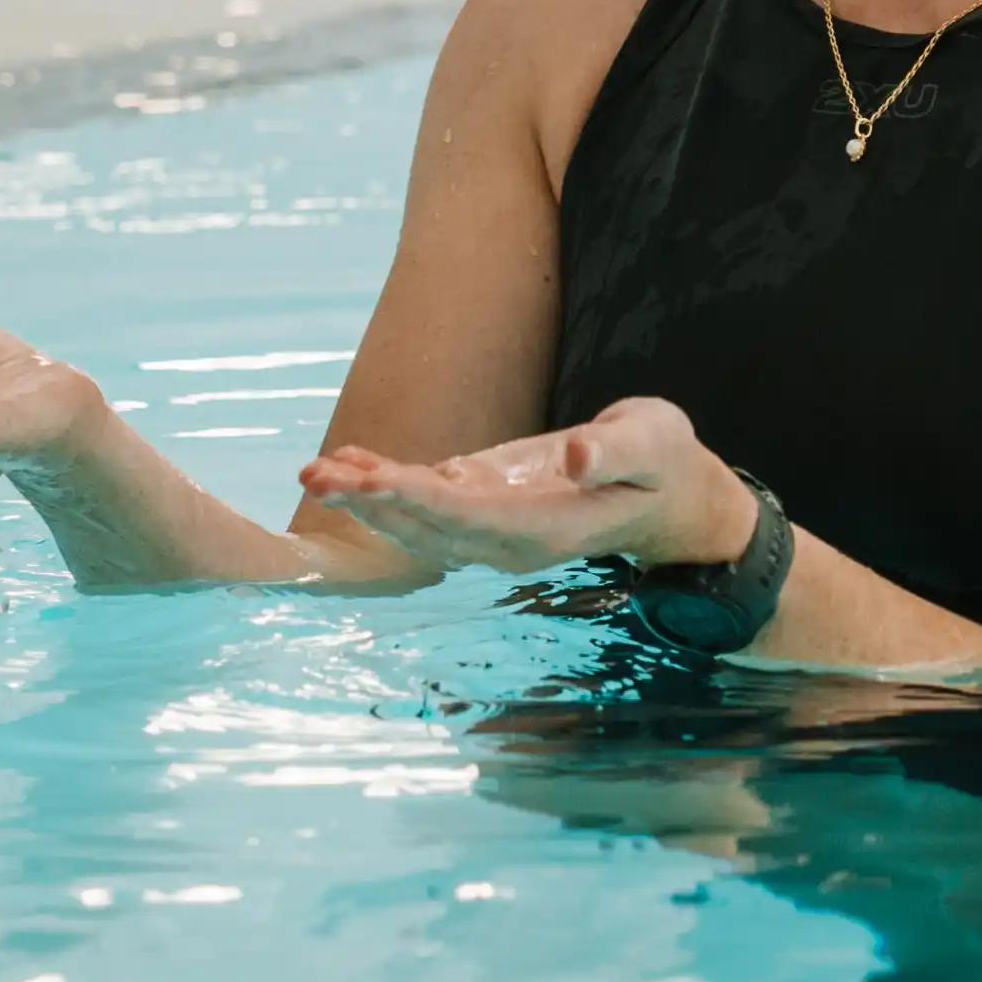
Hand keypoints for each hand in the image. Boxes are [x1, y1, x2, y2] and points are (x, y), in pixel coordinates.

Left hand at [299, 397, 757, 585]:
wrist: (666, 491)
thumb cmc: (662, 461)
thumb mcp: (653, 443)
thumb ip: (613, 451)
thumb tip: (573, 455)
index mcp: (546, 528)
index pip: (469, 515)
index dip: (416, 498)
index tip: (371, 482)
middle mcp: (509, 538)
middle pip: (428, 524)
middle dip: (372, 501)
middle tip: (315, 476)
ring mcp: (493, 526)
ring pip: (418, 519)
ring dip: (365, 496)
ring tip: (315, 471)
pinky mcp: (484, 503)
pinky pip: (425, 500)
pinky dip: (385, 482)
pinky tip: (347, 460)